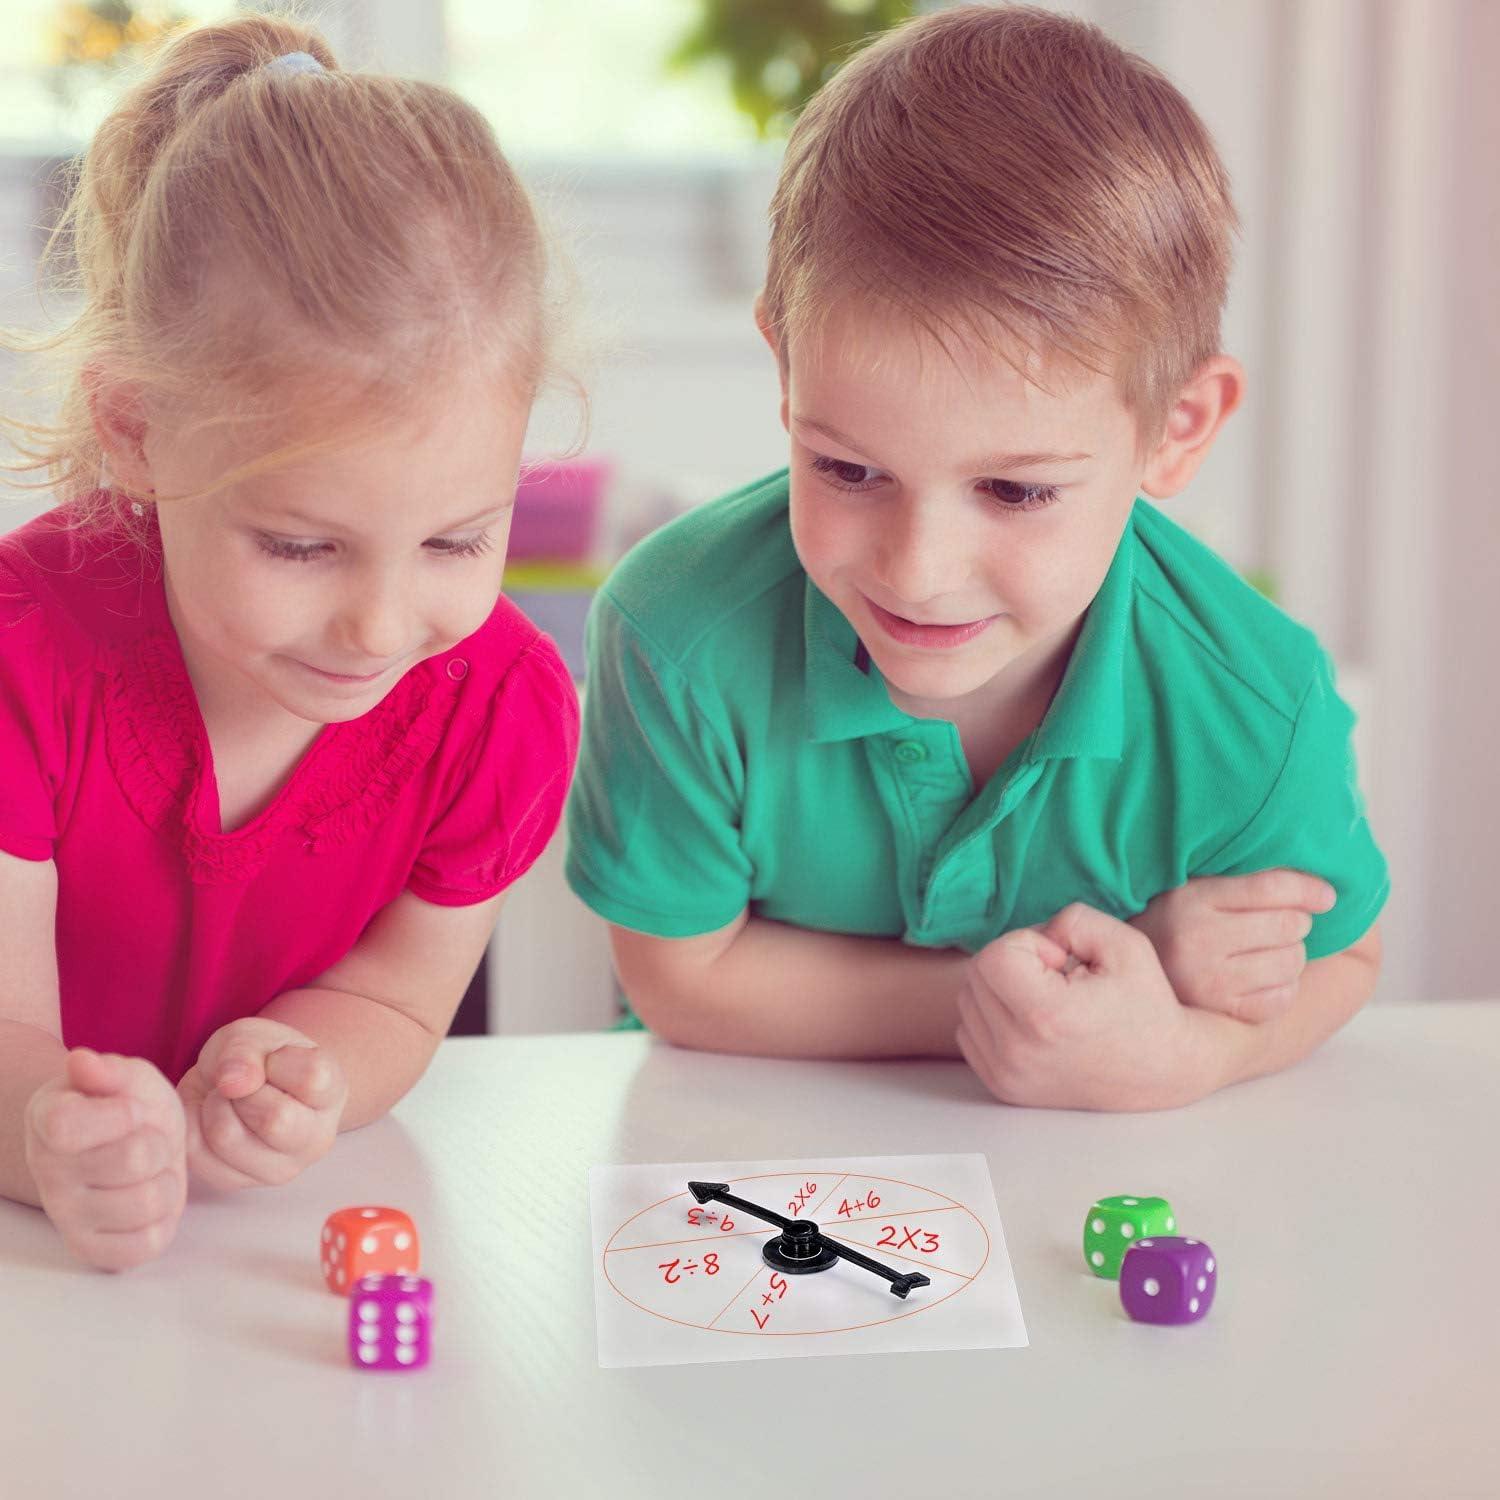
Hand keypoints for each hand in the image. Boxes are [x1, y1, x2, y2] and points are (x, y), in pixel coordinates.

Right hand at [24, 1047, 186, 1269]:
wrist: (128, 1143)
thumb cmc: (126, 1105)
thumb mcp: (127, 1076)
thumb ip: (108, 1070)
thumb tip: (81, 1061)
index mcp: (47, 1121)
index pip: (68, 1126)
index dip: (119, 1115)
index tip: (132, 1110)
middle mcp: (48, 1173)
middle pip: (132, 1160)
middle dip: (158, 1143)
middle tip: (147, 1140)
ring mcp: (67, 1216)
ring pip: (148, 1202)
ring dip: (166, 1181)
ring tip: (151, 1170)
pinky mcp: (93, 1249)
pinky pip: (148, 1244)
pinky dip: (164, 1219)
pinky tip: (149, 1198)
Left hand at [177, 1018, 346, 1190]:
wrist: (240, 1087)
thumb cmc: (258, 1059)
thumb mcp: (253, 1035)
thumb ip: (245, 1050)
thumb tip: (233, 1083)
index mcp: (332, 1093)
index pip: (313, 1079)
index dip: (279, 1061)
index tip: (273, 1059)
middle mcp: (315, 1139)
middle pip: (274, 1119)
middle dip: (243, 1089)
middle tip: (243, 1082)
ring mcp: (279, 1169)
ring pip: (227, 1137)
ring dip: (213, 1105)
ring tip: (225, 1098)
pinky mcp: (236, 1182)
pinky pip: (196, 1152)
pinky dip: (191, 1122)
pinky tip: (210, 1115)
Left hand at [957, 903, 1227, 1110]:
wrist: (1162, 1070)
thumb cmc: (1145, 1003)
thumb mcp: (1124, 944)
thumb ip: (1072, 920)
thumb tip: (1035, 937)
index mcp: (1047, 1016)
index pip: (993, 956)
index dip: (1027, 943)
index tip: (1061, 959)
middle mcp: (1019, 1051)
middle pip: (976, 975)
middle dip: (1012, 960)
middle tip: (1056, 975)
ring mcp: (1007, 1074)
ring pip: (967, 1001)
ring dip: (1000, 988)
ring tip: (1046, 996)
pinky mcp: (1002, 1087)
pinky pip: (968, 1032)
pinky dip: (992, 1017)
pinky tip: (1031, 1019)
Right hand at [1128, 869, 1335, 1022]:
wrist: (1126, 977)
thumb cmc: (1173, 923)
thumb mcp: (1193, 889)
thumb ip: (1241, 880)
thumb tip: (1315, 884)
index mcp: (1190, 900)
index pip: (1270, 887)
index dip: (1309, 888)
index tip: (1327, 895)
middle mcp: (1196, 940)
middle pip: (1288, 924)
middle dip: (1296, 922)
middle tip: (1281, 924)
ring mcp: (1208, 980)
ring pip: (1291, 961)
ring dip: (1292, 954)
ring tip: (1269, 951)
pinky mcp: (1220, 1012)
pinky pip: (1282, 998)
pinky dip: (1284, 987)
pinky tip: (1264, 978)